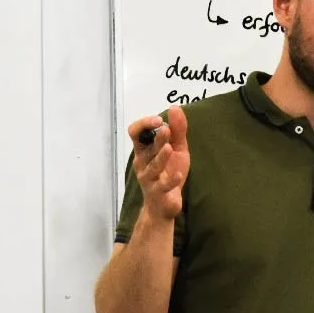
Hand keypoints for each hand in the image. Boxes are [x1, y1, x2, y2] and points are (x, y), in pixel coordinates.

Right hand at [128, 106, 189, 220]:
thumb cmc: (168, 173)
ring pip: (153, 166)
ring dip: (161, 157)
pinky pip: (162, 186)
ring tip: (169, 148)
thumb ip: (177, 130)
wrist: (165, 204)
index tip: (158, 119)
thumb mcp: (177, 149)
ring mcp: (148, 179)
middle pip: (145, 148)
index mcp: (144, 149)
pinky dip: (170, 180)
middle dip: (156, 139)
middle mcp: (142, 162)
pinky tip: (178, 174)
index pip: (135, 133)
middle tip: (166, 129)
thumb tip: (175, 108)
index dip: (144, 124)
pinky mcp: (158, 193)